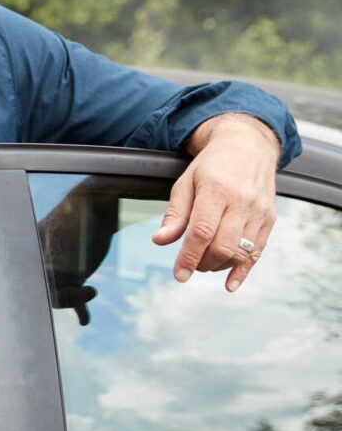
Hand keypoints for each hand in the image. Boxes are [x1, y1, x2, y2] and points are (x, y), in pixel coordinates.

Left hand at [151, 114, 279, 291]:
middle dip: (203, 263)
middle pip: (223, 246)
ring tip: (204, 262)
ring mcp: (259, 212)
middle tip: (190, 265)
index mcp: (217, 189)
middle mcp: (242, 201)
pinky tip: (229, 283)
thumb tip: (160, 241)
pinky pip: (257, 252)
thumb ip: (175, 214)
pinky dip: (243, 271)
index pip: (202, 231)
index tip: (179, 274)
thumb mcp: (185, 182)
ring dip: (219, 266)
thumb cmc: (212, 166)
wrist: (248, 147)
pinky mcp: (270, 219)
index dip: (189, 256)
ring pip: (241, 252)